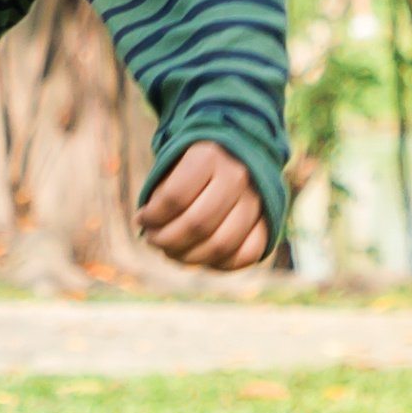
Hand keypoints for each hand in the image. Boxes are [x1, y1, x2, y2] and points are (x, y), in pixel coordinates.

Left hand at [137, 142, 271, 272]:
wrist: (240, 147)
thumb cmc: (195, 160)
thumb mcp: (175, 163)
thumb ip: (162, 194)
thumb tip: (150, 231)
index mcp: (210, 155)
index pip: (175, 197)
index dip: (152, 217)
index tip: (141, 220)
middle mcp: (238, 175)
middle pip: (198, 225)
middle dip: (167, 241)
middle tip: (154, 240)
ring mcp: (258, 199)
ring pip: (222, 245)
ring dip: (189, 257)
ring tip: (171, 251)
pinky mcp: (270, 220)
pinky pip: (247, 254)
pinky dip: (221, 264)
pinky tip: (201, 258)